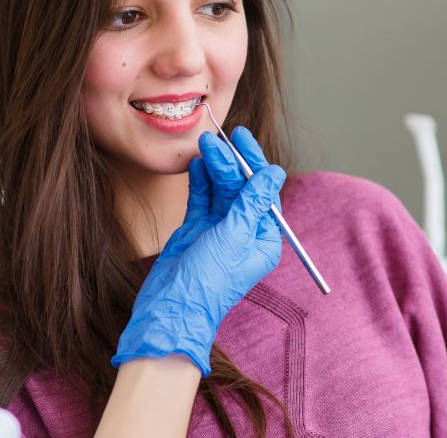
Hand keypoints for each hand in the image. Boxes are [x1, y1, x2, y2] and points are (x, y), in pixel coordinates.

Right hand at [112, 127, 284, 375]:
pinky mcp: (196, 230)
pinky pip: (201, 199)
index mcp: (263, 238)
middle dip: (229, 162)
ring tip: (204, 145)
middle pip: (241, 188)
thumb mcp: (234, 236)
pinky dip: (199, 181)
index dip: (254, 163)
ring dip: (213, 168)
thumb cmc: (209, 280)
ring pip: (220, 190)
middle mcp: (243, 232)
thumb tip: (275, 173)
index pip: (263, 192)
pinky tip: (196, 164)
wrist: (171, 307)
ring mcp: (218, 231)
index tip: (243, 139)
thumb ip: (252, 202)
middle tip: (217, 138)